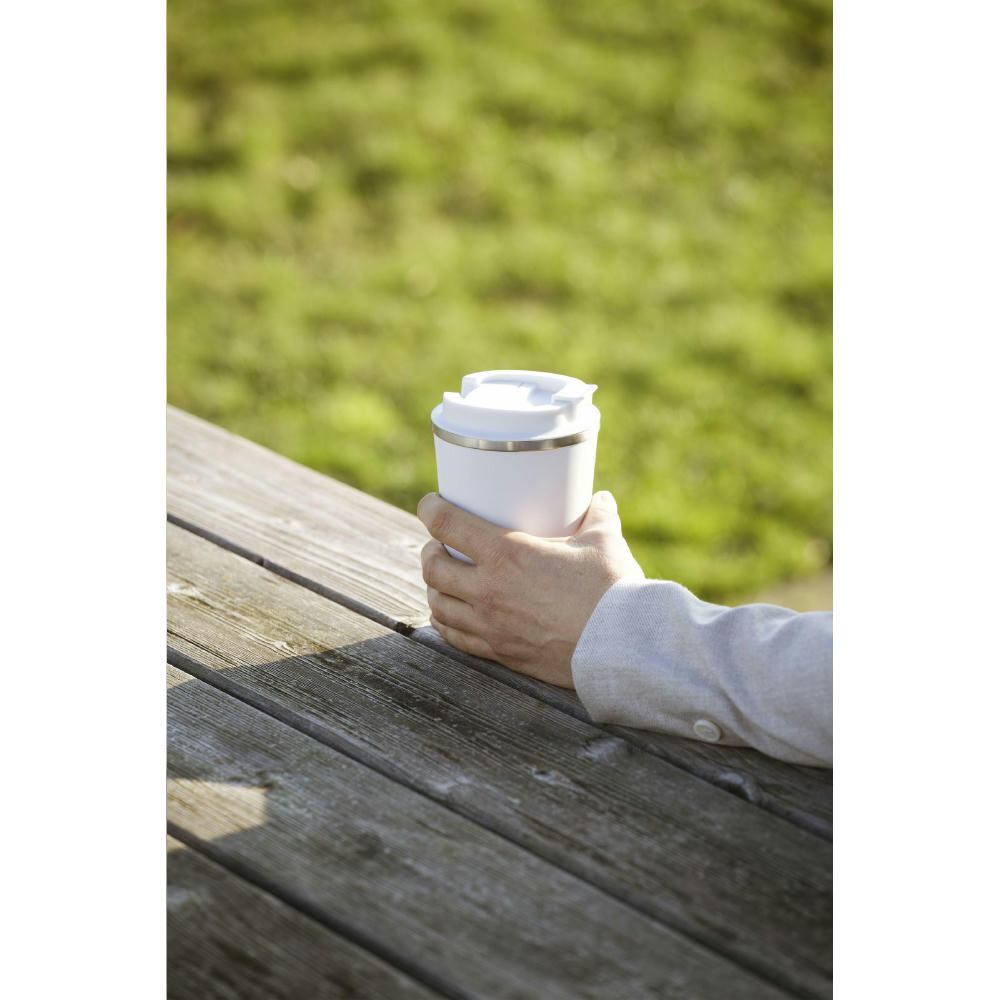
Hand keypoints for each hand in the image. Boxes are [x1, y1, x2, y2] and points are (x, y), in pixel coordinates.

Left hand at [417, 491, 643, 687]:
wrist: (621, 646)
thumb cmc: (612, 589)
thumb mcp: (604, 541)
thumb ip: (598, 516)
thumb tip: (600, 500)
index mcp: (506, 553)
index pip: (447, 524)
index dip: (431, 509)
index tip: (430, 504)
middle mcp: (488, 589)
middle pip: (433, 568)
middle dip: (430, 552)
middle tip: (439, 544)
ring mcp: (491, 624)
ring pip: (439, 604)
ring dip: (434, 587)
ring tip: (442, 579)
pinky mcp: (500, 651)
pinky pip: (456, 637)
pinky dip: (445, 622)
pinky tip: (448, 616)